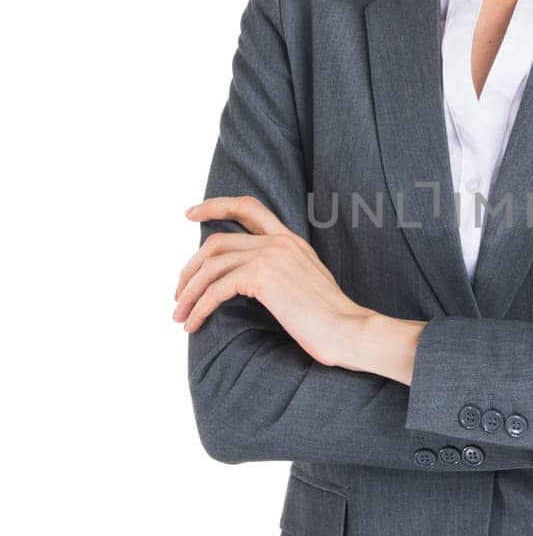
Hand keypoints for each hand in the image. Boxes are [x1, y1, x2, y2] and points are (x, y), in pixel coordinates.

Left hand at [174, 195, 374, 366]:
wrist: (350, 330)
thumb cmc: (331, 319)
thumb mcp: (305, 283)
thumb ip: (281, 272)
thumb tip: (248, 282)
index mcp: (290, 240)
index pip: (248, 207)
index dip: (215, 206)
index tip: (191, 214)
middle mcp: (279, 242)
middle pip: (216, 242)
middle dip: (189, 269)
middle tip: (179, 293)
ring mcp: (271, 256)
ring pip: (211, 266)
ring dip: (189, 293)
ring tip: (180, 315)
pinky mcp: (263, 277)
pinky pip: (216, 289)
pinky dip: (199, 307)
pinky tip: (194, 323)